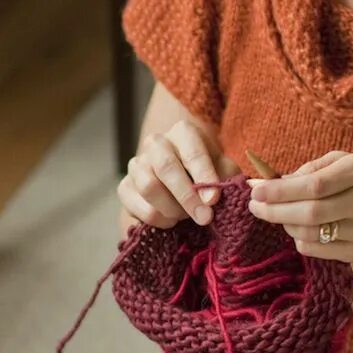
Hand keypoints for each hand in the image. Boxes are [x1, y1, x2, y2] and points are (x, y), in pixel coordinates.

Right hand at [118, 120, 236, 229]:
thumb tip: (222, 193)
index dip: (203, 177)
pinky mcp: (125, 186)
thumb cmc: (207, 172)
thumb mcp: (223, 169)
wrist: (184, 178)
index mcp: (183, 132)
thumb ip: (227, 178)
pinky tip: (171, 220)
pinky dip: (156, 219)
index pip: (192, 152)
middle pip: (166, 167)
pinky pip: (136, 206)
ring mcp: (137, 163)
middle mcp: (156, 143)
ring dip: (171, 208)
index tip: (213, 200)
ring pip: (149, 187)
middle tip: (204, 218)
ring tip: (187, 217)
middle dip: (187, 197)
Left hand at [246, 151, 352, 267]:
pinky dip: (299, 240)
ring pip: (310, 233)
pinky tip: (297, 229)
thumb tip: (269, 180)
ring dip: (285, 225)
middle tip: (255, 207)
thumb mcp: (346, 163)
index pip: (314, 185)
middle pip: (310, 212)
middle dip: (275, 211)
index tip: (256, 191)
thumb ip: (310, 169)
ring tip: (278, 216)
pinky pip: (316, 250)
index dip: (281, 190)